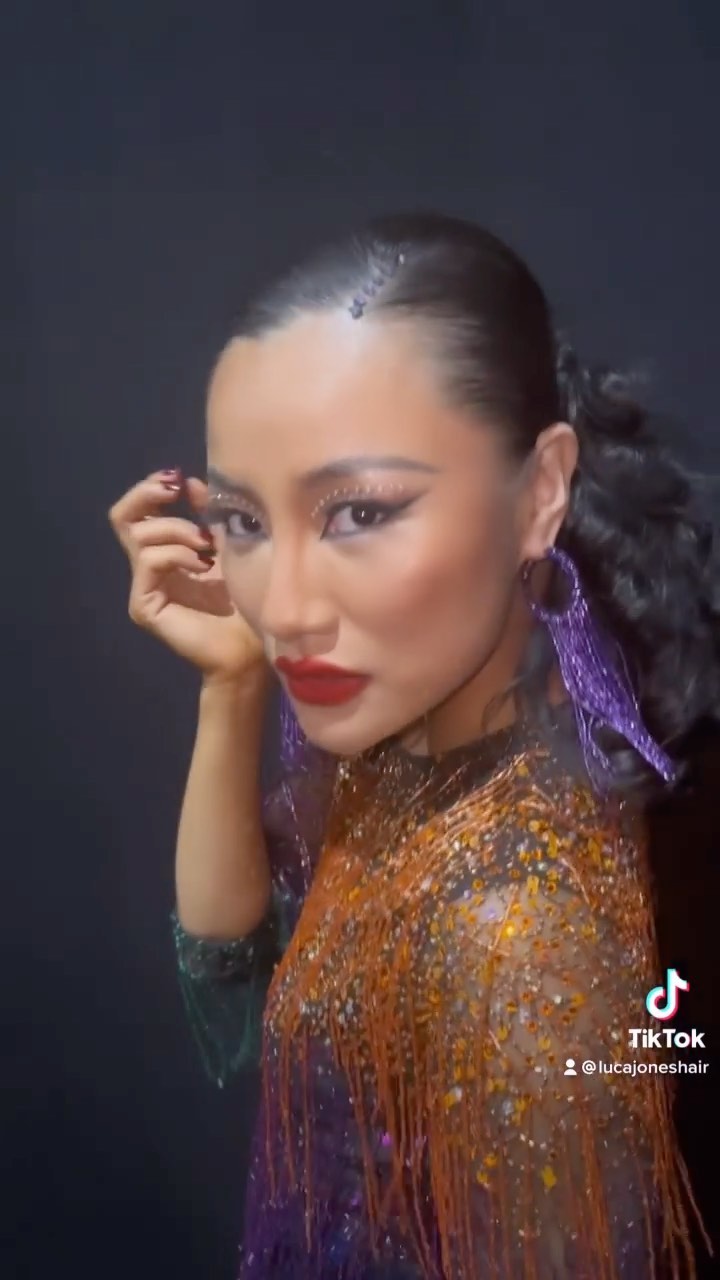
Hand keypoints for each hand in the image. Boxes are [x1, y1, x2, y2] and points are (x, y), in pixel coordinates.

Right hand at [108, 468, 265, 683]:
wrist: (253, 649)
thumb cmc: (248, 600)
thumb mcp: (229, 546)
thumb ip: (208, 516)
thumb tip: (190, 483)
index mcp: (168, 552)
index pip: (140, 511)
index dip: (153, 488)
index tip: (180, 480)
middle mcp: (149, 569)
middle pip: (123, 517)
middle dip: (148, 495)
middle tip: (176, 491)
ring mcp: (144, 588)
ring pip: (139, 535)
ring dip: (177, 530)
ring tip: (207, 547)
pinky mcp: (144, 605)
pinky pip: (148, 560)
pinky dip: (176, 554)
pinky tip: (203, 565)